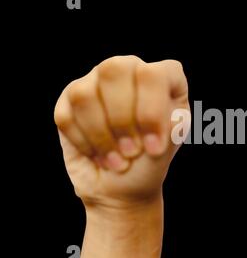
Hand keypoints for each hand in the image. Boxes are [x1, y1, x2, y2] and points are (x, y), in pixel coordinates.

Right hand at [54, 56, 189, 208]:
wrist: (121, 188)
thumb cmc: (149, 162)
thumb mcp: (168, 146)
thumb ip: (170, 127)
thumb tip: (165, 117)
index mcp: (163, 77)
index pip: (154, 73)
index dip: (151, 111)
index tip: (154, 148)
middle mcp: (129, 69)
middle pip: (115, 70)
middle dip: (121, 120)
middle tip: (132, 151)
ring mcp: (97, 81)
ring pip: (85, 94)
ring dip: (101, 136)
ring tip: (117, 159)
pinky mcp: (69, 100)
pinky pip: (66, 116)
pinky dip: (84, 144)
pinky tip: (98, 155)